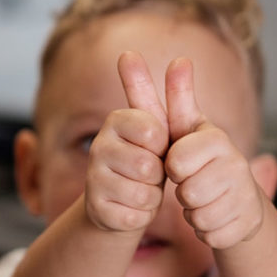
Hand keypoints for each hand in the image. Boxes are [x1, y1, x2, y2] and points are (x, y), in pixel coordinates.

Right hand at [85, 51, 168, 232]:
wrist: (122, 203)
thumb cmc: (149, 162)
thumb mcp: (164, 130)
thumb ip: (175, 95)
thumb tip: (183, 59)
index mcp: (116, 122)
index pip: (153, 130)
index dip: (163, 146)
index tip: (156, 146)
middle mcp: (99, 147)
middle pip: (149, 166)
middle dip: (159, 175)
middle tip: (150, 174)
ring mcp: (94, 180)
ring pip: (144, 193)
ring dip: (152, 197)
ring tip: (142, 191)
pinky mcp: (97, 210)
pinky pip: (135, 216)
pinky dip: (142, 215)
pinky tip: (133, 209)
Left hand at [164, 57, 264, 249]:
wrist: (242, 200)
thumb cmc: (205, 161)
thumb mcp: (188, 129)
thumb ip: (178, 97)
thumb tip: (177, 58)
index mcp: (218, 140)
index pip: (177, 160)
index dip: (173, 167)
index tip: (179, 164)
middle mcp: (237, 166)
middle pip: (188, 193)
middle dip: (183, 193)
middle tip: (191, 184)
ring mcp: (245, 197)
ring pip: (199, 217)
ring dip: (194, 213)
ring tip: (202, 200)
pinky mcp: (246, 225)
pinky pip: (210, 235)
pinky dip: (206, 231)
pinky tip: (215, 217)